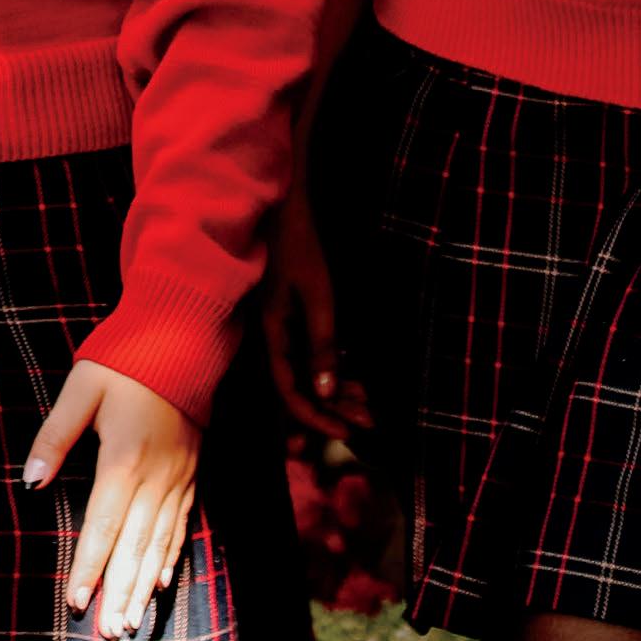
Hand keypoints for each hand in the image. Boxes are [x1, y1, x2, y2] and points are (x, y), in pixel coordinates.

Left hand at [27, 360, 203, 640]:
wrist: (186, 333)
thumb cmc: (126, 356)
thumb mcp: (81, 388)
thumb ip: (55, 437)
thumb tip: (30, 482)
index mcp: (123, 458)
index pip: (103, 526)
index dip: (89, 567)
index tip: (77, 603)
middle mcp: (156, 476)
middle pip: (134, 545)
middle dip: (119, 592)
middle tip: (108, 633)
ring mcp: (178, 476)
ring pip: (159, 542)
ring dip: (143, 585)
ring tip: (131, 622)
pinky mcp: (192, 471)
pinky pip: (181, 524)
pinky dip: (169, 557)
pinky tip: (160, 583)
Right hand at [264, 184, 357, 440]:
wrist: (286, 208)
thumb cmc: (299, 247)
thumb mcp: (317, 296)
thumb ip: (320, 343)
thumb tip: (326, 391)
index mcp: (272, 334)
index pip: (290, 391)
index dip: (316, 417)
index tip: (347, 432)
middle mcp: (274, 336)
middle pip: (300, 387)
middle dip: (334, 408)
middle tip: (368, 421)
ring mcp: (283, 327)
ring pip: (307, 372)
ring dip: (336, 389)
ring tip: (368, 402)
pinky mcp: (294, 316)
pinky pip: (311, 352)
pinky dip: (333, 366)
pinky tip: (355, 373)